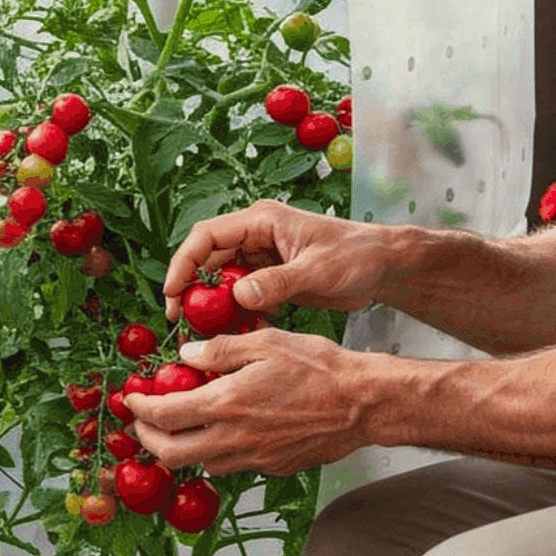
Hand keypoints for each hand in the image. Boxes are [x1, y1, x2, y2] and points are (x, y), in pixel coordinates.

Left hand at [130, 327, 378, 475]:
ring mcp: (254, 458)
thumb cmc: (321, 369)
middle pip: (171, 454)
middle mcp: (235, 438)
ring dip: (181, 449)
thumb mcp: (266, 342)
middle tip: (144, 423)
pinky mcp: (272, 467)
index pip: (164, 416)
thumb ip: (220, 350)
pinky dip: (214, 453)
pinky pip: (230, 466)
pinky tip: (220, 433)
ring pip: (200, 464)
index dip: (140, 409)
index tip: (132, 399)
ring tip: (179, 427)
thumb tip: (186, 355)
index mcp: (228, 404)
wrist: (362, 403)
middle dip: (149, 440)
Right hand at [161, 198, 386, 322]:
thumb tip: (239, 294)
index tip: (172, 293)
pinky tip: (240, 333)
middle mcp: (256, 236)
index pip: (207, 236)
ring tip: (206, 335)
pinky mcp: (271, 279)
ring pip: (221, 281)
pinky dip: (237, 314)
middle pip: (207, 260)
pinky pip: (241, 296)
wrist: (383, 266)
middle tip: (182, 322)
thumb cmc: (356, 255)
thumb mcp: (317, 270)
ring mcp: (262, 258)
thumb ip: (278, 282)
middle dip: (191, 290)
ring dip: (213, 306)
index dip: (183, 263)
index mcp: (261, 221)